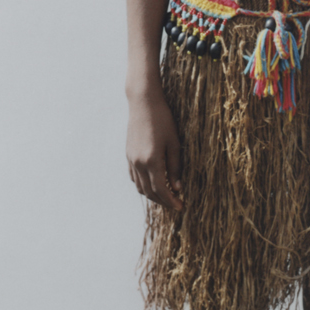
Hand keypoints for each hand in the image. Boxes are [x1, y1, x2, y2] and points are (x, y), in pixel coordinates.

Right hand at [127, 89, 182, 211]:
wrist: (143, 103)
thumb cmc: (163, 120)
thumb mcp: (174, 143)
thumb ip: (175, 167)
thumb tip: (178, 188)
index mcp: (152, 160)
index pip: (161, 190)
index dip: (171, 201)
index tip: (181, 207)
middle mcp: (139, 163)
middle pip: (149, 192)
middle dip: (163, 201)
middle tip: (176, 204)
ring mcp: (131, 159)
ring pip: (140, 186)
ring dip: (153, 195)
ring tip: (166, 196)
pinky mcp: (128, 155)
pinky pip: (134, 177)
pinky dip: (143, 185)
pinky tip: (153, 184)